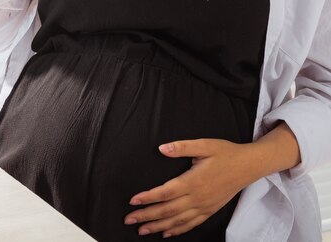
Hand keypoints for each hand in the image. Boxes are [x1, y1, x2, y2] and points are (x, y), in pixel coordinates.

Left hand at [125, 138, 255, 237]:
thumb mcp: (204, 145)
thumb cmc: (225, 153)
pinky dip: (177, 230)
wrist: (248, 166)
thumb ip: (182, 147)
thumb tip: (162, 148)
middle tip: (129, 219)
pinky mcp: (210, 210)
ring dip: (158, 226)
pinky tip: (166, 233)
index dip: (148, 198)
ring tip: (142, 230)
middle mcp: (197, 197)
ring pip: (177, 220)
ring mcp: (204, 206)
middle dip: (147, 216)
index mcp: (193, 181)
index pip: (165, 193)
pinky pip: (191, 224)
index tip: (133, 201)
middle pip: (167, 210)